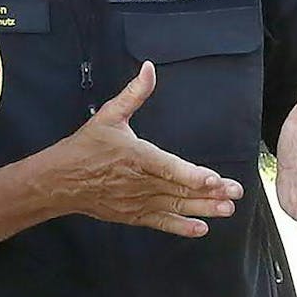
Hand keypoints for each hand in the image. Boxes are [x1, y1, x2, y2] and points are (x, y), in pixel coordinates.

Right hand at [47, 62, 243, 236]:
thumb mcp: (109, 115)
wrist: (60, 181)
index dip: (192, 175)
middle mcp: (139, 182)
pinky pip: (161, 223)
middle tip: (235, 193)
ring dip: (202, 209)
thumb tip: (149, 68)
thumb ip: (134, 93)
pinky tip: (201, 228)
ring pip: (174, 207)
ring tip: (227, 209)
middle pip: (179, 189)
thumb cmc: (85, 146)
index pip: (168, 167)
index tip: (214, 179)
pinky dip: (181, 227)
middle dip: (210, 192)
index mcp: (135, 156)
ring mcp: (136, 201)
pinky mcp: (133, 215)